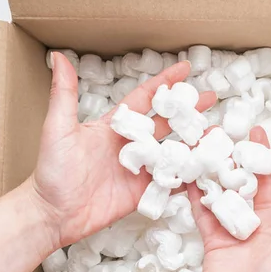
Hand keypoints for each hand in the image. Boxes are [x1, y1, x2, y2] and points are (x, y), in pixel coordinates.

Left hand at [30, 53, 215, 248]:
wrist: (53, 213)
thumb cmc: (52, 170)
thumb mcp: (58, 128)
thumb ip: (64, 94)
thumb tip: (58, 57)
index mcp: (115, 126)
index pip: (145, 98)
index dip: (165, 83)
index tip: (185, 68)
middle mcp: (131, 145)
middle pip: (167, 123)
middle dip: (189, 110)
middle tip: (212, 98)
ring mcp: (138, 169)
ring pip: (172, 151)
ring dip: (193, 142)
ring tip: (217, 134)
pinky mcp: (142, 191)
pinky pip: (169, 180)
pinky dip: (187, 174)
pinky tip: (206, 167)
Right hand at [183, 127, 270, 271]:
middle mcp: (265, 224)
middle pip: (261, 181)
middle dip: (257, 155)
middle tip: (251, 131)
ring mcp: (238, 229)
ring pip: (232, 191)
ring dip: (227, 168)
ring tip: (220, 144)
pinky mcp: (214, 238)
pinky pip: (205, 210)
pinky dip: (199, 192)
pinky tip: (194, 172)